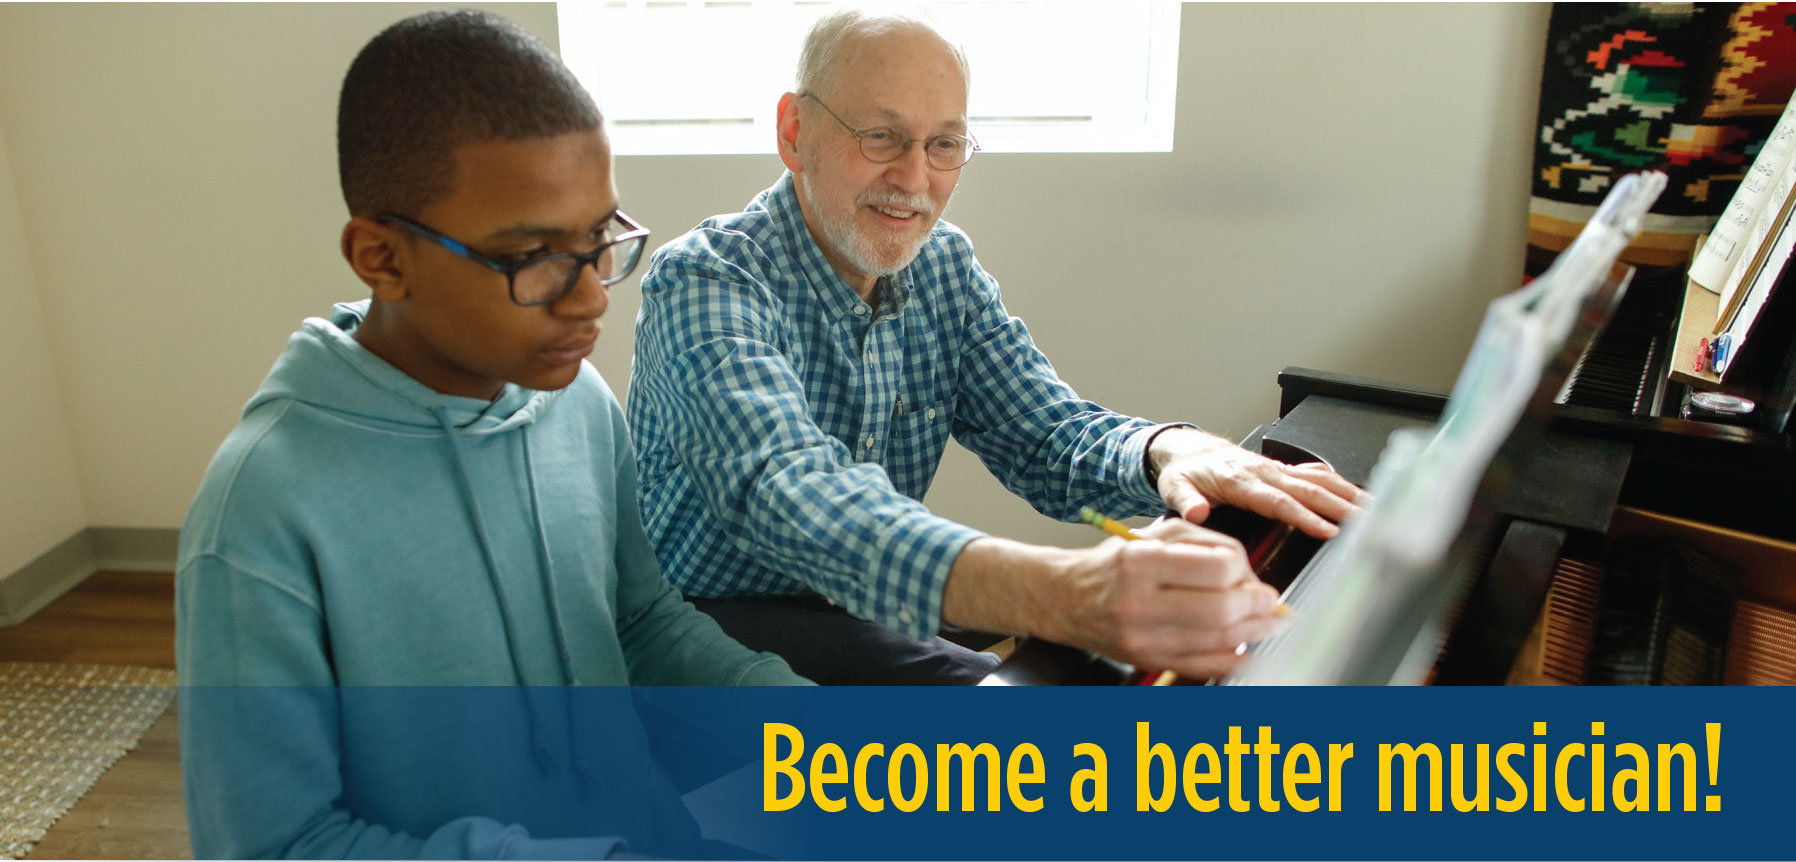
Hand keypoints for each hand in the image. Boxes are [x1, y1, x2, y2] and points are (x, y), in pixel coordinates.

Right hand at [1039, 518, 1285, 679]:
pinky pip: (1205, 667)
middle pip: (1222, 610)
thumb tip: (1248, 572)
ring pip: (1218, 642)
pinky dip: (1236, 661)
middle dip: (1257, 606)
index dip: (1245, 571)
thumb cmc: (1113, 565)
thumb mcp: (1153, 535)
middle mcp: (1140, 603)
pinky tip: (1252, 649)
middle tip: (1269, 601)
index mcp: (1142, 562)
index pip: (1216, 569)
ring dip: (1255, 633)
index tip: (1249, 573)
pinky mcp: (1148, 660)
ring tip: (1269, 622)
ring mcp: (1143, 638)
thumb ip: (1204, 543)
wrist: (1065, 599)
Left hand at [1149, 427, 1365, 538]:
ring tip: (1374, 508)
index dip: (1305, 516)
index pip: (1279, 501)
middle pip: (1308, 490)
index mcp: (1240, 480)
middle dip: (1339, 506)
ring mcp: (1275, 469)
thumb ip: (1185, 502)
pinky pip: (1315, 474)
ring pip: (1317, 479)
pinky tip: (1357, 494)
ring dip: (1346, 493)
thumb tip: (1196, 513)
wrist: (1186, 449)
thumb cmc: (1184, 471)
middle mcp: (1263, 472)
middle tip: (1366, 522)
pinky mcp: (1281, 470)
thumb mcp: (1174, 487)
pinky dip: (1339, 484)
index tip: (1328, 530)